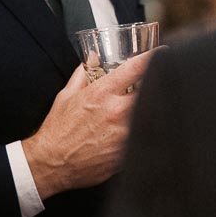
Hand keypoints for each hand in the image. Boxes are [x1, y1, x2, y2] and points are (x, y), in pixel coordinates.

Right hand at [21, 48, 156, 198]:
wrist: (52, 163)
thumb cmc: (58, 130)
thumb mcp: (66, 96)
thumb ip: (82, 74)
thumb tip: (92, 58)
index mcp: (101, 93)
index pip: (136, 68)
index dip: (154, 57)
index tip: (163, 53)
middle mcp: (115, 112)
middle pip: (151, 92)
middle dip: (156, 87)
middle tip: (157, 87)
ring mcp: (124, 134)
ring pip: (151, 117)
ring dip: (151, 112)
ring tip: (145, 112)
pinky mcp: (126, 154)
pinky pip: (144, 139)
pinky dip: (144, 133)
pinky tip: (138, 133)